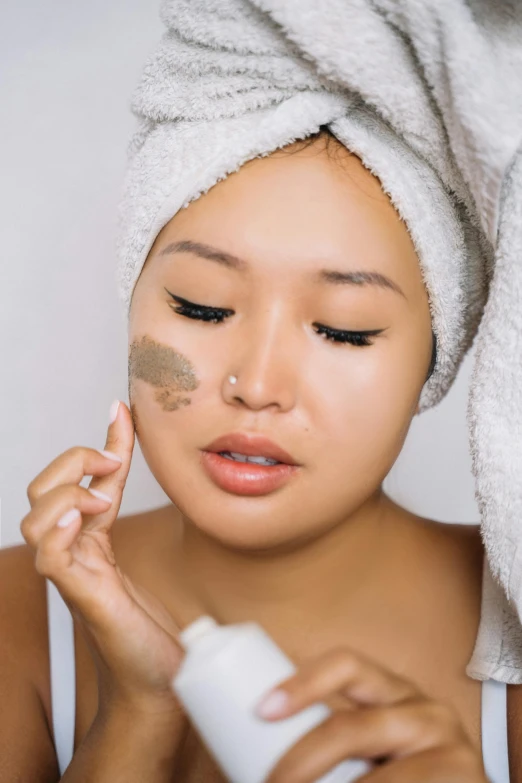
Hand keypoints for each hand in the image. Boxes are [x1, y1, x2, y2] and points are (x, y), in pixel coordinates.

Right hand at [21, 400, 185, 724]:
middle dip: (72, 461)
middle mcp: (72, 553)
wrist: (155, 682)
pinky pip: (50, 558)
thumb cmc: (145, 624)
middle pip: (41, 491)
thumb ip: (130, 505)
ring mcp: (72, 575)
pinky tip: (83, 518)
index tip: (122, 410)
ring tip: (101, 496)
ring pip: (36, 520)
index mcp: (86, 539)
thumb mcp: (143, 547)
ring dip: (66, 494)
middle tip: (113, 463)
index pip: (74, 479)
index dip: (98, 441)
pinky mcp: (82, 596)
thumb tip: (135, 465)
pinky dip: (59, 531)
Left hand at [255, 646, 487, 782]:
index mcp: (391, 692)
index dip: (303, 682)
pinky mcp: (469, 780)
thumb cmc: (395, 775)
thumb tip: (240, 747)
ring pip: (377, 778)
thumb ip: (321, 744)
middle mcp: (423, 709)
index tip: (262, 710)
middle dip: (301, 762)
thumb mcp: (364, 753)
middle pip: (350, 728)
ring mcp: (450, 747)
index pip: (346, 665)